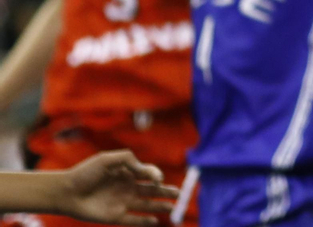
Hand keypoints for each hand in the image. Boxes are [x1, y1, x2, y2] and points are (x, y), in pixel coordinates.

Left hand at [55, 150, 178, 225]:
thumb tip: (148, 171)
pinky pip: (134, 220)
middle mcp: (128, 188)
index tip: (156, 178)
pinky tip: (155, 221)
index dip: (156, 175)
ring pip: (147, 205)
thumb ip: (129, 160)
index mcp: (128, 173)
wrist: (66, 192)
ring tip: (173, 208)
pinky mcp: (115, 217)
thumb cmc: (85, 173)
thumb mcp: (107, 159)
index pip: (149, 174)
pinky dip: (145, 221)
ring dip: (160, 206)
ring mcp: (122, 203)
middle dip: (166, 192)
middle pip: (152, 191)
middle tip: (180, 194)